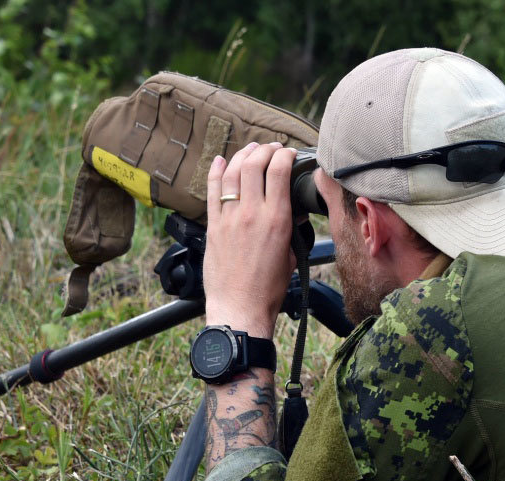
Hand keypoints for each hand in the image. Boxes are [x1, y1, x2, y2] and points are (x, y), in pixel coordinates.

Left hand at [204, 142, 297, 337]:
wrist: (240, 307)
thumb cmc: (268, 289)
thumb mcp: (290, 256)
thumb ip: (290, 230)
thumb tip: (291, 215)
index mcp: (276, 220)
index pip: (279, 172)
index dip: (285, 155)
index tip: (289, 153)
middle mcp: (251, 214)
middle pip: (255, 165)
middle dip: (265, 150)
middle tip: (272, 148)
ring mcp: (229, 218)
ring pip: (232, 172)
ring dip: (242, 155)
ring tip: (251, 149)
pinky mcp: (213, 226)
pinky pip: (212, 191)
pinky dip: (215, 171)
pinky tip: (219, 160)